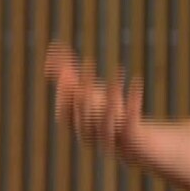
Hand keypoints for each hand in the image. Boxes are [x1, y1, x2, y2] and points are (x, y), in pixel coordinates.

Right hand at [44, 41, 144, 160]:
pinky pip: (130, 121)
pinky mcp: (129, 137)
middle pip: (84, 112)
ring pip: (105, 121)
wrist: (130, 143)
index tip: (67, 72)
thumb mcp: (88, 91)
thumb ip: (69, 73)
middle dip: (85, 88)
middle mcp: (90, 132)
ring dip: (110, 95)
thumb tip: (53, 48)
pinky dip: (132, 101)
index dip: (64, 93)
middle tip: (89, 62)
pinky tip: (136, 80)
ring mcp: (110, 136)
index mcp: (78, 123)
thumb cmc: (104, 112)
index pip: (65, 111)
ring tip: (117, 69)